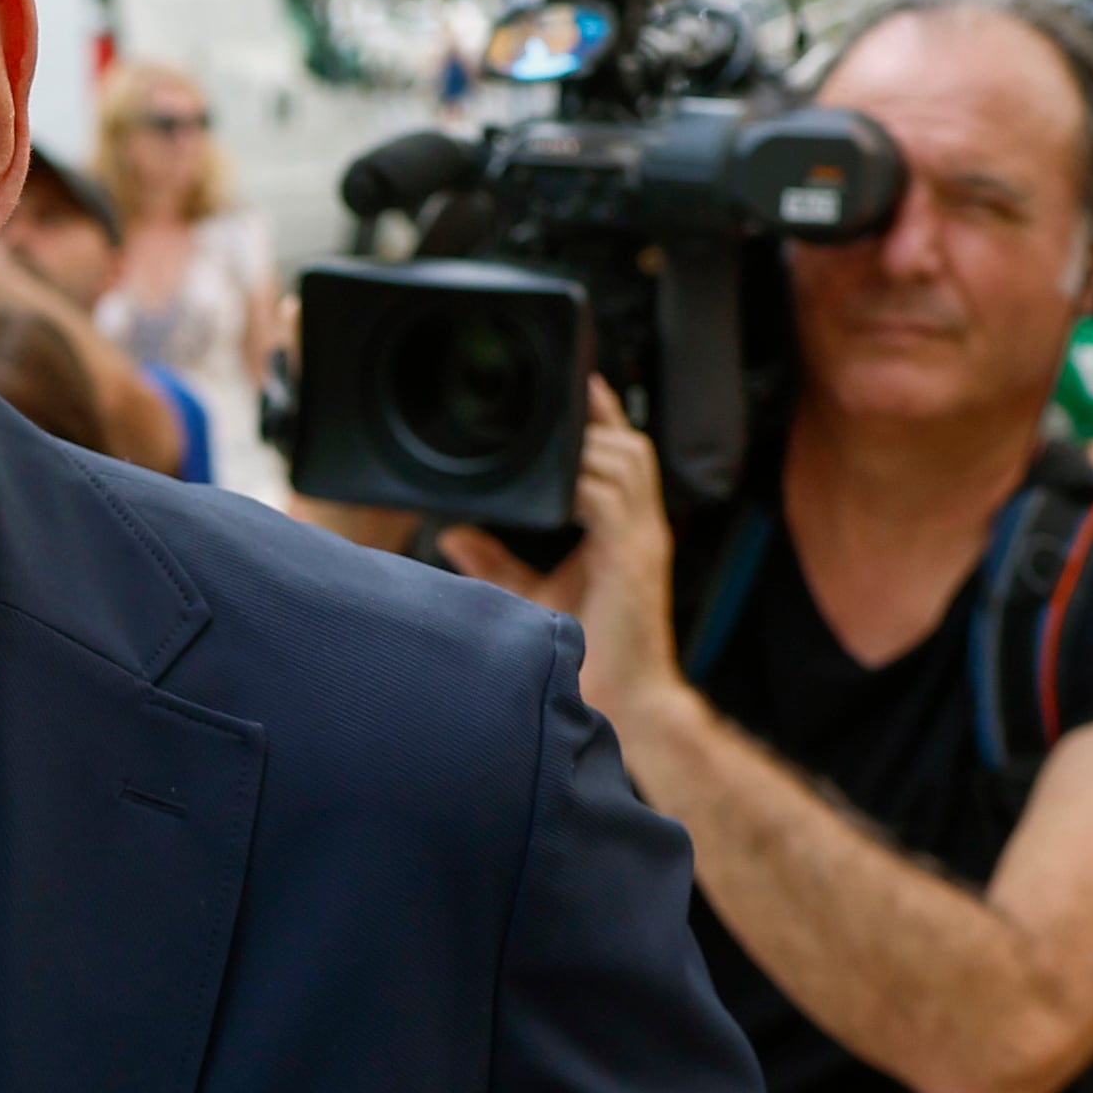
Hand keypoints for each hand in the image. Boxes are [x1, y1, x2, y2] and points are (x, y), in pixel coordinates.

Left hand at [448, 384, 683, 740]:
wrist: (627, 704)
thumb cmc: (593, 656)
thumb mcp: (534, 597)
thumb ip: (495, 562)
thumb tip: (451, 534)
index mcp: (624, 532)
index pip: (620, 458)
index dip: (600, 420)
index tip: (572, 389)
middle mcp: (640, 529)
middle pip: (631, 447)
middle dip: (598, 418)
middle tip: (560, 396)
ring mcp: (641, 541)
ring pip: (627, 462)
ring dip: (590, 443)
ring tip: (555, 433)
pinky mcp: (632, 559)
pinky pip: (614, 500)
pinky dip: (585, 482)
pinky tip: (559, 479)